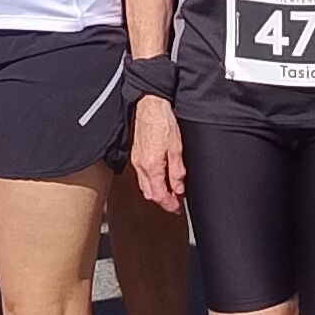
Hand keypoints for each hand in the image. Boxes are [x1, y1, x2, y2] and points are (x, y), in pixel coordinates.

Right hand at [130, 94, 185, 212]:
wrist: (150, 105)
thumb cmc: (163, 122)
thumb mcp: (176, 149)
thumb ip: (177, 172)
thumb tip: (178, 189)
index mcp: (152, 166)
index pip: (158, 195)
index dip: (169, 205)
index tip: (177, 209)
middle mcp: (141, 166)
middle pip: (150, 193)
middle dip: (162, 201)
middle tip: (176, 203)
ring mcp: (136, 160)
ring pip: (145, 185)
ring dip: (156, 192)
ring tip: (170, 191)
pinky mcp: (136, 154)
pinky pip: (142, 175)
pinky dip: (151, 181)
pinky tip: (161, 177)